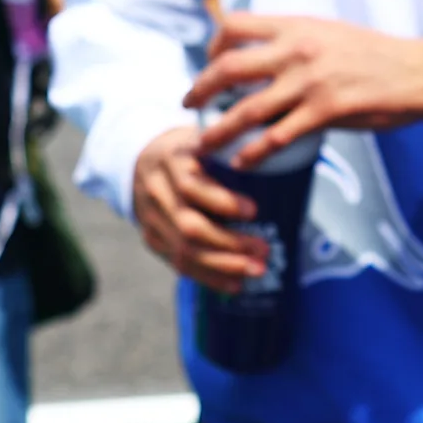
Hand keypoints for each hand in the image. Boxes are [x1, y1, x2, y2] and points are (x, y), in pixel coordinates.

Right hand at [132, 126, 268, 288]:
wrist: (141, 160)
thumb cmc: (191, 150)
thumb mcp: (206, 139)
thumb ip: (232, 150)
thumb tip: (281, 165)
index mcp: (171, 160)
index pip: (192, 185)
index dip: (222, 201)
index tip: (254, 210)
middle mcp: (156, 191)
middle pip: (189, 226)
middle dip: (230, 243)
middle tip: (264, 250)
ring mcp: (150, 219)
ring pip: (184, 250)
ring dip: (223, 265)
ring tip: (256, 270)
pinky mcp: (152, 239)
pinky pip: (179, 264)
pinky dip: (209, 276)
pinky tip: (235, 283)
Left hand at [186, 12, 422, 162]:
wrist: (417, 72)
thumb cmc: (375, 54)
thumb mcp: (330, 32)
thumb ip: (296, 40)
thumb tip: (265, 56)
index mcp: (296, 26)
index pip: (236, 25)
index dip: (213, 45)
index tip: (209, 63)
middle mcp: (297, 50)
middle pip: (229, 67)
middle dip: (201, 89)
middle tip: (189, 105)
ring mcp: (310, 82)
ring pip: (247, 108)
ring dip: (219, 130)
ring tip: (204, 144)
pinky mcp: (326, 112)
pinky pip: (278, 136)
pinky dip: (254, 151)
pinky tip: (243, 161)